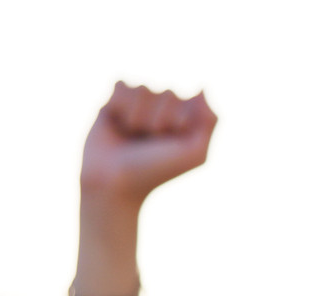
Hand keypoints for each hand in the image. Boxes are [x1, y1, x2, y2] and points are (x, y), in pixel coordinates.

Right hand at [80, 82, 217, 206]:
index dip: (180, 122)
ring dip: (138, 116)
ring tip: (131, 136)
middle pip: (169, 93)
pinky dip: (119, 105)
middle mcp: (162, 110)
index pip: (193, 101)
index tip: (171, 145)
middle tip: (148, 144)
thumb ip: (209, 121)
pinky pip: (121, 84)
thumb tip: (201, 88)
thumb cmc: (155, 171)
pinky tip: (116, 123)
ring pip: (144, 89)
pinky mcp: (114, 101)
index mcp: (185, 120)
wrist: (113, 183)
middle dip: (159, 120)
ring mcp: (139, 104)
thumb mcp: (194, 154)